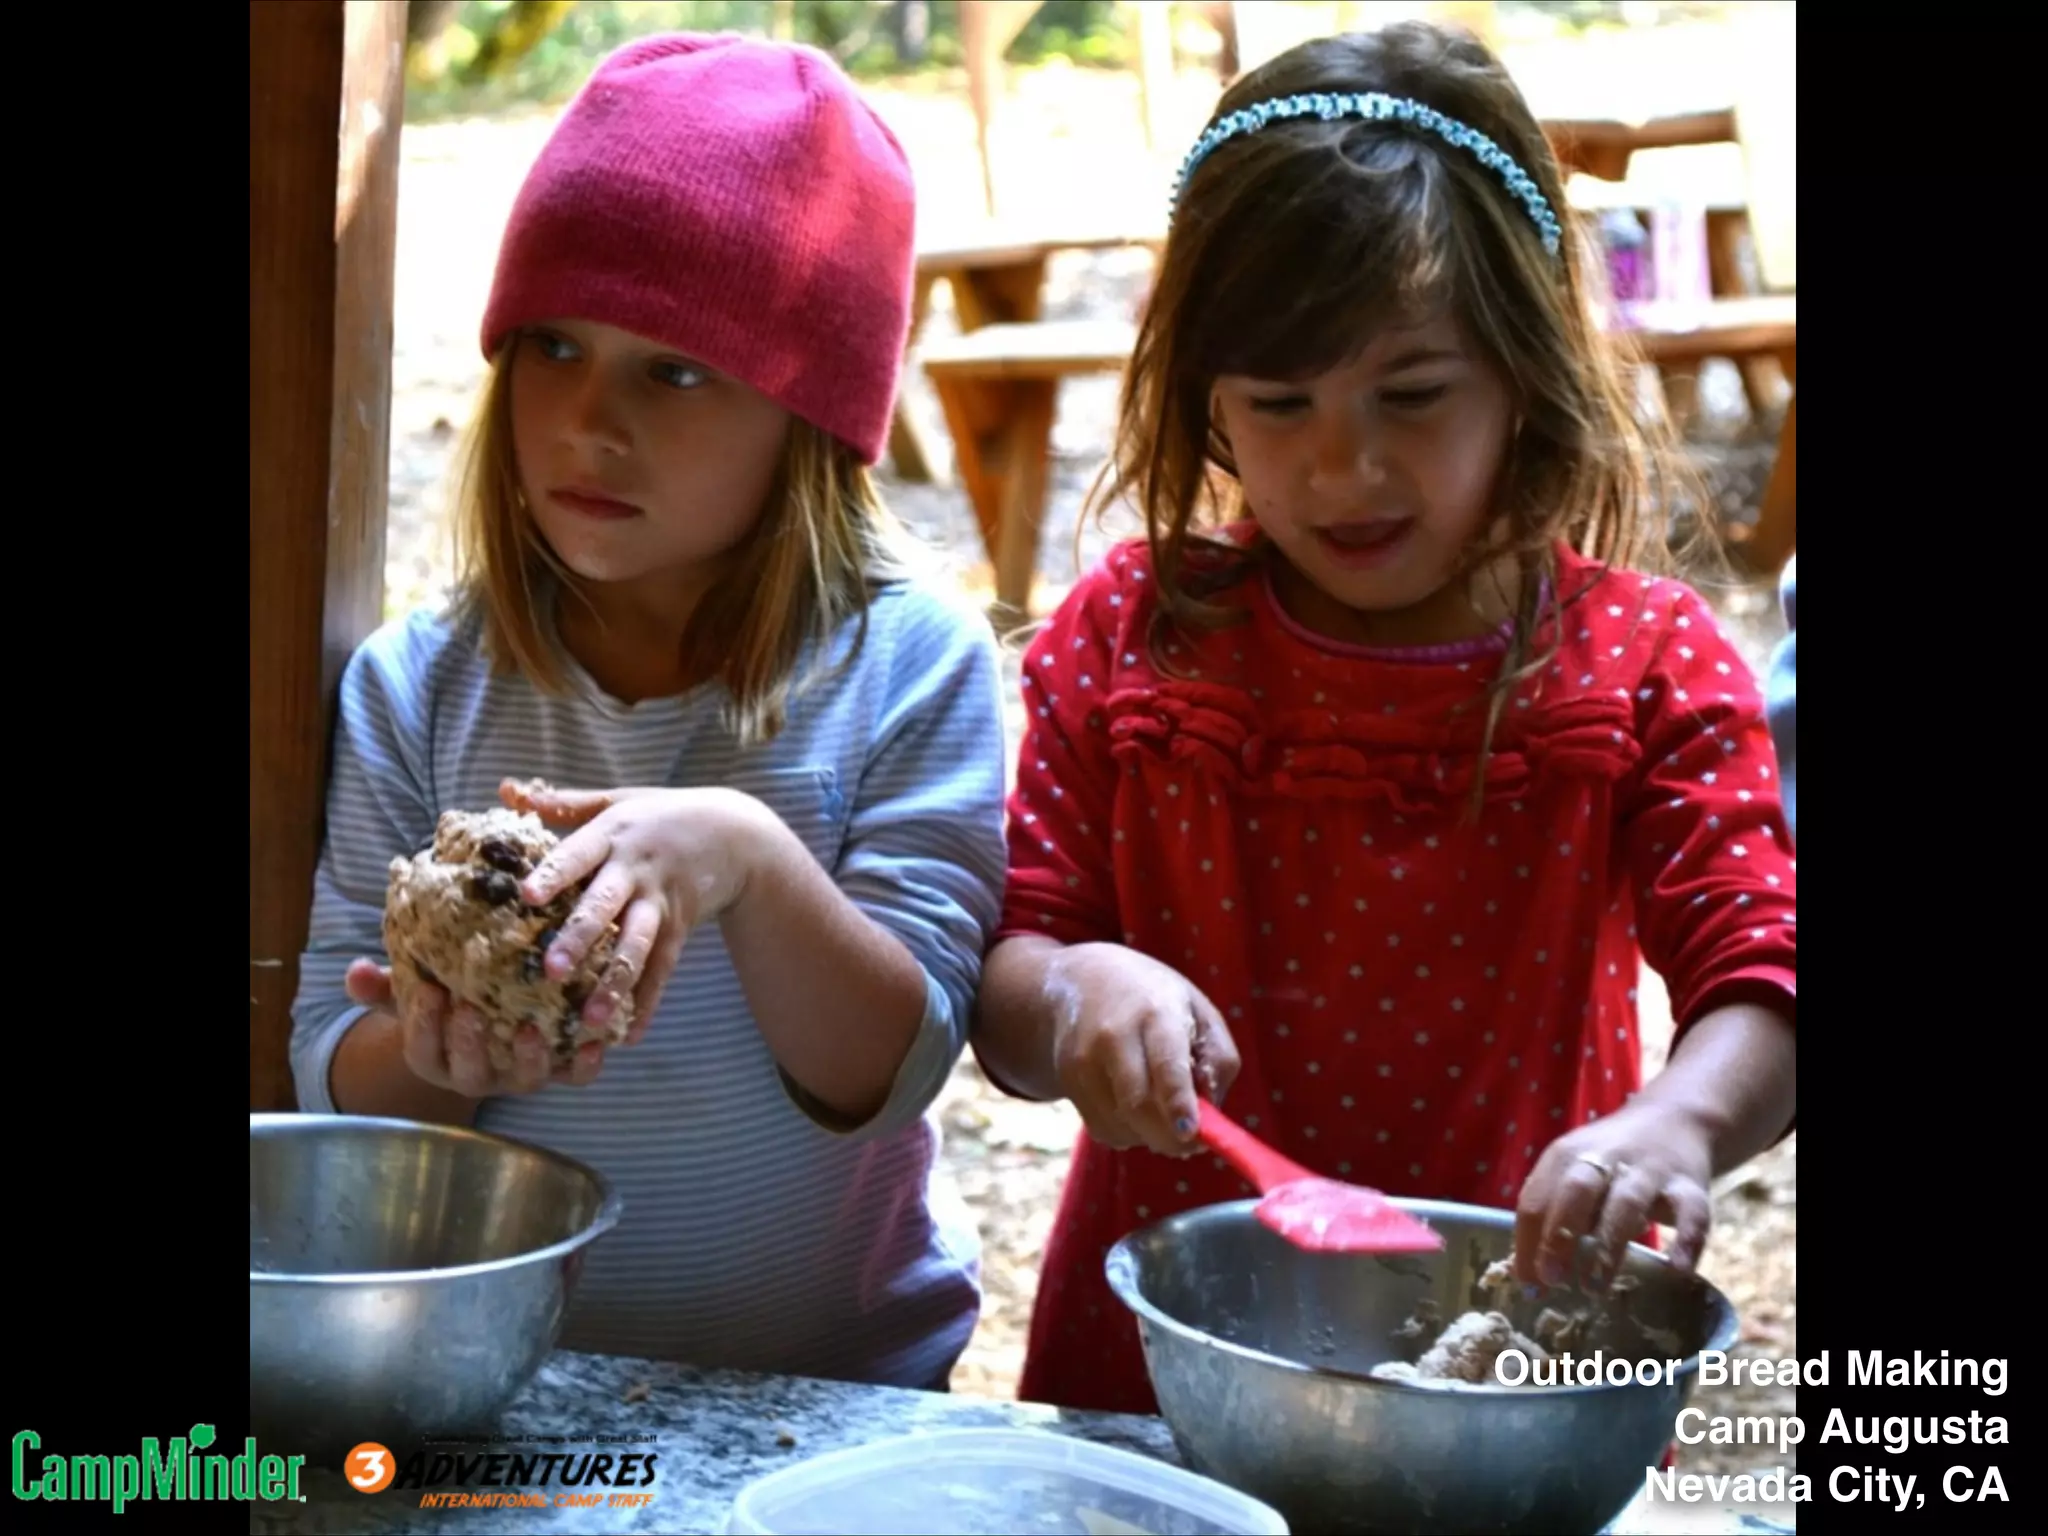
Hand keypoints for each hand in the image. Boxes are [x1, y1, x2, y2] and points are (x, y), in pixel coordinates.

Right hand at [345, 959, 604, 1093]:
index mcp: (438, 1059)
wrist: (494, 1018)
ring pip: (525, 1080)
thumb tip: (355, 970)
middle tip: (470, 1009)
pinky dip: (586, 1064)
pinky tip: (596, 1041)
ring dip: (528, 1058)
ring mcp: (521, 1075)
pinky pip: (575, 1076)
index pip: (423, 1051)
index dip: (423, 1025)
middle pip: (469, 1074)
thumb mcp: (414, 992)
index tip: (427, 989)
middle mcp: (479, 1076)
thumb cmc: (449, 1000)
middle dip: (469, 1044)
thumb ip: (385, 987)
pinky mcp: (560, 1070)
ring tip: (531, 1027)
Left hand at [499, 778, 768, 1033]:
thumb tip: (505, 788)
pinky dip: (647, 1003)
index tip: (527, 896)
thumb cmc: (661, 814)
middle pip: (606, 906)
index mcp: (614, 835)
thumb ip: (561, 802)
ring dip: (614, 983)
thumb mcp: (615, 799)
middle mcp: (637, 871)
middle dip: (580, 939)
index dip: (555, 874)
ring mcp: (660, 903)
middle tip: (551, 970)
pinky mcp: (678, 930)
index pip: (579, 855)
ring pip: (636, 947)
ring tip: (591, 1019)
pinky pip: (662, 971)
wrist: (735, 833)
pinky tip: (628, 1036)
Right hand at [1047, 943, 1241, 1157]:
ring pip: (1120, 1124)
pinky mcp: (1068, 1080)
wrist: (1083, 980)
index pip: (1166, 1063)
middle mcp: (1114, 1035)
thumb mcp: (1200, 1011)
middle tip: (1192, 1143)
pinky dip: (1127, 1133)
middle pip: (1138, 1104)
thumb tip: (1211, 1109)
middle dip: (1169, 1137)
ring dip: (1150, 1135)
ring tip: (1163, 1113)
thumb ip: (1218, 1059)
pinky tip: (1135, 1108)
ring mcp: (1084, 1059)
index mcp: (1156, 1012)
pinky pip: (1103, 1129)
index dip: (1178, 1102)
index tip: (1191, 1132)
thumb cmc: (1156, 1001)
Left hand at [1513, 1101, 1713, 1289]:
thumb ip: (1554, 1209)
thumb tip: (1532, 1272)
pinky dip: (1686, 1242)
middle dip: (1559, 1234)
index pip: (1536, 1198)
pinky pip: (1691, 1213)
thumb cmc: (1611, 1161)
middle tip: (1553, 1279)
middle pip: (1576, 1191)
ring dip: (1608, 1246)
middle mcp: (1606, 1157)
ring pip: (1626, 1203)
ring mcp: (1650, 1169)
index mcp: (1567, 1155)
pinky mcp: (1691, 1185)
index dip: (1527, 1243)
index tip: (1527, 1285)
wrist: (1675, 1120)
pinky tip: (1675, 1271)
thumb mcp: (1573, 1170)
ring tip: (1595, 1287)